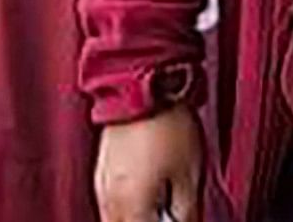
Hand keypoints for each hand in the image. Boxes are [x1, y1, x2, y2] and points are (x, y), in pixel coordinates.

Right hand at [95, 107, 206, 221]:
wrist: (141, 84)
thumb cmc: (167, 124)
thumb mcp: (191, 175)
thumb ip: (186, 212)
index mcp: (131, 206)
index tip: (179, 221)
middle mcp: (109, 199)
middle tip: (170, 215)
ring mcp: (101, 183)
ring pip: (115, 220)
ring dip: (136, 219)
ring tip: (160, 208)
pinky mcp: (101, 169)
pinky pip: (111, 202)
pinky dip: (128, 207)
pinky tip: (145, 196)